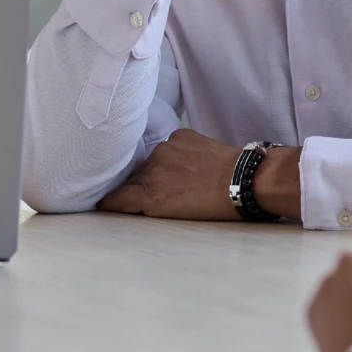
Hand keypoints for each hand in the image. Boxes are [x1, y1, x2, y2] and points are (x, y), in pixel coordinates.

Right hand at [97, 129, 241, 220]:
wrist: (246, 179)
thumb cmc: (216, 206)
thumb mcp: (176, 215)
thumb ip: (149, 205)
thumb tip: (131, 199)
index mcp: (150, 194)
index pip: (115, 198)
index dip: (109, 203)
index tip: (105, 205)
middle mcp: (152, 168)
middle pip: (132, 178)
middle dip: (137, 186)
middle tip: (153, 195)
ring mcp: (166, 148)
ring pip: (151, 161)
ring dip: (157, 170)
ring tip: (178, 180)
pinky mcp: (180, 136)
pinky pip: (169, 147)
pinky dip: (174, 156)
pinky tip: (189, 165)